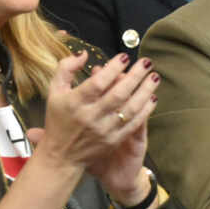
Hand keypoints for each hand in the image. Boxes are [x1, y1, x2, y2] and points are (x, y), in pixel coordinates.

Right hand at [37, 51, 160, 196]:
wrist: (61, 155)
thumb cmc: (58, 118)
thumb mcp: (55, 91)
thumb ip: (66, 68)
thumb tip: (84, 53)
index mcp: (75, 103)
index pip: (98, 83)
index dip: (113, 69)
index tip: (125, 57)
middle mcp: (90, 117)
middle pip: (118, 94)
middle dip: (135, 76)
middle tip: (147, 62)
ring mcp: (104, 130)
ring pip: (130, 109)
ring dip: (145, 91)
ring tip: (154, 77)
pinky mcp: (113, 140)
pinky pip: (134, 123)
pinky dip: (145, 110)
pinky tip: (152, 97)